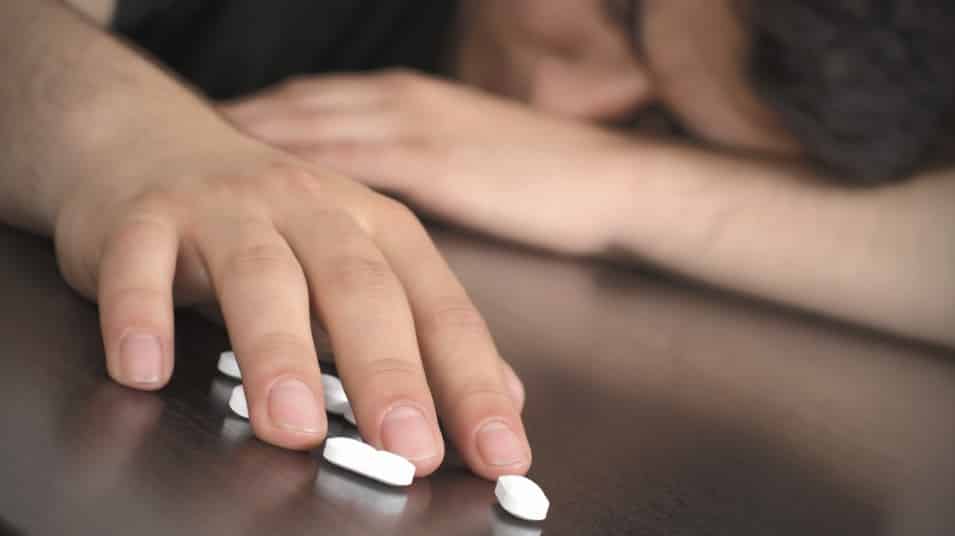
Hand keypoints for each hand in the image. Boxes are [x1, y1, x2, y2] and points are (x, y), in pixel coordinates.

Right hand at [53, 133, 529, 478]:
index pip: (437, 309)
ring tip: (292, 427)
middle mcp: (313, 209)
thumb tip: (505, 398)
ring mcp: (228, 208)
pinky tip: (148, 372)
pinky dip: (143, 315)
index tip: (501, 454)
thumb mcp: (363, 260)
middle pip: (358, 288)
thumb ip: (427, 329)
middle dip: (388, 371)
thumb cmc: (276, 222)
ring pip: (259, 275)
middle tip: (409, 448)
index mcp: (377, 228)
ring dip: (277, 351)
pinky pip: (142, 264)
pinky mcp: (146, 215)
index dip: (472, 381)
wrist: (159, 142)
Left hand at [219, 70, 638, 255]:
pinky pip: (348, 162)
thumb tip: (376, 197)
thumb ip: (423, 169)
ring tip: (198, 157)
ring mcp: (416, 128)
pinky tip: (261, 183)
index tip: (216, 131)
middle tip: (181, 136)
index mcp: (415, 104)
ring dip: (255, 140)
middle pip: (302, 107)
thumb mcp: (475, 165)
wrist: (613, 181)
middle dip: (242, 122)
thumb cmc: (551, 182)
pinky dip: (299, 167)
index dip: (266, 116)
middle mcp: (404, 104)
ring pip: (313, 125)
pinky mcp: (433, 163)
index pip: (321, 104)